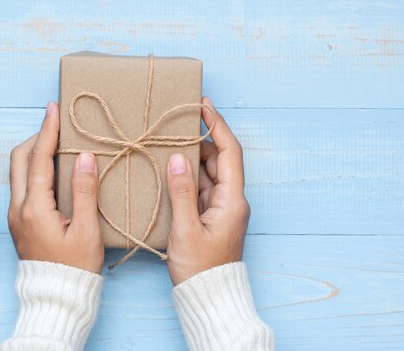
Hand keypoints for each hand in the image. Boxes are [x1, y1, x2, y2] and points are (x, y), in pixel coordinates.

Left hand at [8, 101, 103, 273]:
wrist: (56, 297)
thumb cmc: (76, 268)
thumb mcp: (86, 230)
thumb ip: (84, 191)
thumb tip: (84, 156)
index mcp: (34, 208)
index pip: (39, 159)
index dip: (48, 130)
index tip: (54, 108)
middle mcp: (18, 208)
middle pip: (20, 159)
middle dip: (37, 136)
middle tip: (56, 123)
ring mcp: (16, 215)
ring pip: (18, 171)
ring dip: (34, 151)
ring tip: (56, 141)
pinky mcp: (19, 222)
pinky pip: (22, 184)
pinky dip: (34, 168)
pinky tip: (53, 168)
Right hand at [166, 97, 249, 284]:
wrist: (209, 298)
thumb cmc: (200, 269)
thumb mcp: (186, 229)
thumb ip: (182, 192)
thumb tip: (177, 158)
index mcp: (233, 201)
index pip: (229, 152)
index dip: (217, 126)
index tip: (203, 106)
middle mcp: (231, 200)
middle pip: (219, 159)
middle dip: (202, 137)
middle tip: (180, 119)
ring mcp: (221, 208)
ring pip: (209, 173)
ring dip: (193, 156)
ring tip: (171, 139)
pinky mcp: (210, 216)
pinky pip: (201, 188)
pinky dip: (187, 176)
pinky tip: (171, 168)